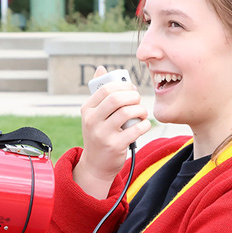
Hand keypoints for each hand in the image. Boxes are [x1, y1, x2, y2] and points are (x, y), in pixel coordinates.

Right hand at [75, 66, 150, 197]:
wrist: (96, 164)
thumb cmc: (99, 134)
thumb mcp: (94, 114)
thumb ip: (99, 93)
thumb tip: (101, 68)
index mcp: (87, 110)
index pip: (105, 89)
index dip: (122, 85)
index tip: (131, 89)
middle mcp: (92, 121)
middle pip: (116, 99)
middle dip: (132, 96)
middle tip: (137, 101)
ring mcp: (102, 134)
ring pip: (127, 112)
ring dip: (140, 110)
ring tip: (141, 114)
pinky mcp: (115, 146)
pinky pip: (136, 129)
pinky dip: (145, 125)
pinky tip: (143, 125)